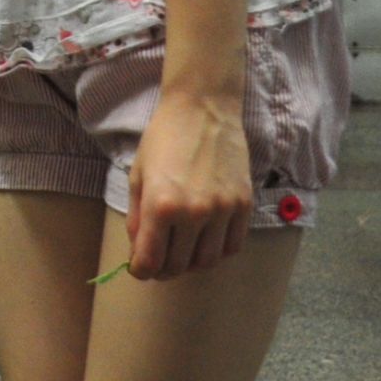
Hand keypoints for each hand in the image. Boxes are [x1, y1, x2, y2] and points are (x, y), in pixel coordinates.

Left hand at [125, 91, 252, 279]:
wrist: (203, 109)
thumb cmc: (163, 138)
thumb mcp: (138, 175)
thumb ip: (136, 218)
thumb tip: (139, 251)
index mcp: (160, 205)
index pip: (149, 261)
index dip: (140, 271)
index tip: (139, 268)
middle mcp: (193, 213)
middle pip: (178, 266)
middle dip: (163, 270)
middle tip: (158, 262)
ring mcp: (222, 211)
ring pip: (207, 261)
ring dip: (190, 263)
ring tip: (181, 252)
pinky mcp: (244, 206)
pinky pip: (232, 246)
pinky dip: (217, 251)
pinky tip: (205, 240)